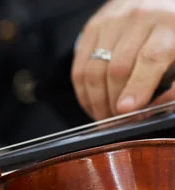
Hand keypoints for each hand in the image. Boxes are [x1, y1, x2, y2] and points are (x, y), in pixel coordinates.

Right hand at [72, 0, 174, 119]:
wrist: (156, 0)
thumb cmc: (171, 34)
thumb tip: (153, 109)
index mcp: (169, 24)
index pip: (150, 58)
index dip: (138, 87)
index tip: (127, 110)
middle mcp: (138, 19)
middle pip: (117, 68)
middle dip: (114, 102)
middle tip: (118, 121)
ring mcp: (111, 22)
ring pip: (94, 71)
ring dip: (97, 101)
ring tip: (105, 116)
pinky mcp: (92, 28)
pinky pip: (79, 68)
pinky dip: (83, 93)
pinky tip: (93, 104)